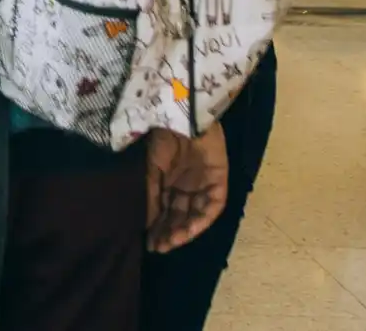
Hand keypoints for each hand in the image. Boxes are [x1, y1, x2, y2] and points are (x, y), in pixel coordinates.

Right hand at [146, 124, 228, 252]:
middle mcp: (187, 186)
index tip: (150, 244)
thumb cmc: (163, 139)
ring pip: (196, 214)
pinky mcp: (219, 182)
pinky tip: (189, 230)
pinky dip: (201, 219)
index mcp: (170, 181)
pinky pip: (212, 206)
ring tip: (172, 242)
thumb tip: (145, 224)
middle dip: (170, 232)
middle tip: (160, 247)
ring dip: (185, 230)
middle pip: (180, 215)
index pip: (165, 210)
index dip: (158, 227)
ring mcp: (204, 185)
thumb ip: (150, 195)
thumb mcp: (150, 169)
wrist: (183, 118)